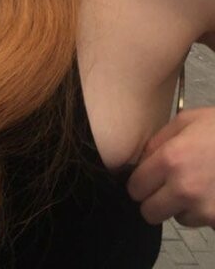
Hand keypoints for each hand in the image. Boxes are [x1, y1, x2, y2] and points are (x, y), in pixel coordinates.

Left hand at [127, 107, 214, 227]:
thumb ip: (158, 141)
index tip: (146, 178)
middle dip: (154, 199)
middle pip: (149, 212)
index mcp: (170, 160)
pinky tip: (211, 190)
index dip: (139, 182)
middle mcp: (184, 188)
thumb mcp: (186, 120)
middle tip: (165, 186)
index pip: (135, 188)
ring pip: (176, 218)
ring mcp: (204, 208)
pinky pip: (200, 221)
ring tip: (196, 182)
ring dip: (180, 205)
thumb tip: (141, 161)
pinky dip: (202, 211)